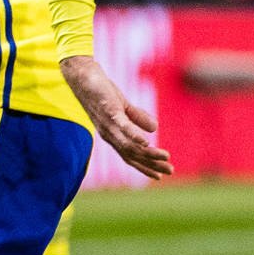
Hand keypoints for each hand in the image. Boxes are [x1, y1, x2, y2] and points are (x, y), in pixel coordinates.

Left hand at [60, 54, 171, 179]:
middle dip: (152, 164)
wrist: (82, 77)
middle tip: (170, 171)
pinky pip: (122, 126)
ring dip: (148, 153)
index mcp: (113, 135)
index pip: (130, 156)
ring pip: (129, 144)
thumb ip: (138, 118)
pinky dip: (134, 135)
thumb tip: (154, 129)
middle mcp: (109, 134)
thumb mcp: (124, 106)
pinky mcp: (109, 111)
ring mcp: (108, 124)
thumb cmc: (102, 92)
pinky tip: (146, 142)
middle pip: (132, 155)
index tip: (160, 177)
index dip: (144, 167)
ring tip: (165, 158)